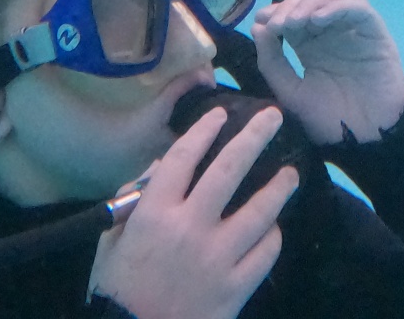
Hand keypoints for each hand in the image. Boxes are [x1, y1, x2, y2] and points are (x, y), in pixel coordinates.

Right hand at [88, 105, 296, 318]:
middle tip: (274, 117)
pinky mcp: (234, 289)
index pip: (182, 158)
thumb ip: (136, 200)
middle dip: (254, 137)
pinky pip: (264, 255)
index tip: (219, 114)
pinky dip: (272, 237)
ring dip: (279, 188)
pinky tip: (274, 227)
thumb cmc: (117, 288)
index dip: (203, 131)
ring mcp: (216, 259)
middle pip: (229, 170)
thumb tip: (163, 166)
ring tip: (291, 173)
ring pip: (259, 212)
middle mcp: (189, 228)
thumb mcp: (112, 239)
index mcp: (154, 214)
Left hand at [253, 0, 403, 144]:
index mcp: (310, 46)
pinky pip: (358, 9)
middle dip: (290, 7)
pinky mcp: (374, 32)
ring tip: (295, 21)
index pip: (292, 16)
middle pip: (310, 2)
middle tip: (277, 23)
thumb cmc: (329, 120)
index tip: (261, 20)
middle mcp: (331, 33)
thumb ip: (272, 62)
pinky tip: (318, 19)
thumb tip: (258, 27)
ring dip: (311, 3)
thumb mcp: (291, 92)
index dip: (276, 12)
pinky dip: (337, 7)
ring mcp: (353, 30)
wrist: (365, 139)